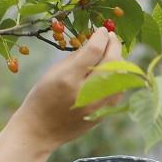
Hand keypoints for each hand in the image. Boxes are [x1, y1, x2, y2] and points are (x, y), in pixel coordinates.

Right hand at [9, 28, 122, 150]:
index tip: (103, 30)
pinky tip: (110, 72)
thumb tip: (97, 41)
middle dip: (115, 45)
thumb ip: (77, 56)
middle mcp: (85, 92)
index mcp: (68, 78)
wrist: (40, 130)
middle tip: (112, 38)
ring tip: (111, 53)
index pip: (95, 50)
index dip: (102, 36)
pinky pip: (119, 90)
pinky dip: (118, 78)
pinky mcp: (103, 114)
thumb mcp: (53, 72)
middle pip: (112, 62)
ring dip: (119, 61)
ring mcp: (97, 106)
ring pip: (121, 76)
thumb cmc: (43, 97)